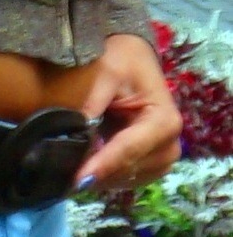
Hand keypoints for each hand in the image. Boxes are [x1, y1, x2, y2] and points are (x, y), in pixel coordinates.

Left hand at [74, 33, 181, 194]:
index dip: (101, 165)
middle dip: (100, 173)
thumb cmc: (122, 59)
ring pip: (128, 178)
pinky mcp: (153, 163)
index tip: (77, 180)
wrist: (132, 56)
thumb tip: (76, 138)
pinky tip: (89, 166)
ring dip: (103, 177)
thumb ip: (92, 104)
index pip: (128, 149)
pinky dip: (108, 174)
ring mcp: (164, 157)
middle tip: (66, 175)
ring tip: (74, 170)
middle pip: (130, 169)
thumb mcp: (106, 72)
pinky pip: (129, 178)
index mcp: (164, 121)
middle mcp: (171, 145)